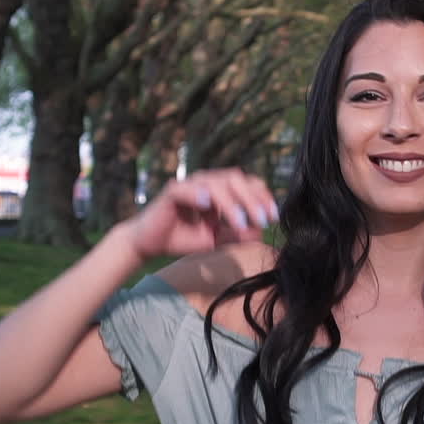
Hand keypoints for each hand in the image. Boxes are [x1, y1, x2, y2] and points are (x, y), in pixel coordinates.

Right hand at [124, 169, 277, 259]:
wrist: (150, 244)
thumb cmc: (183, 238)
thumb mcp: (216, 239)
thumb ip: (237, 235)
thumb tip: (260, 233)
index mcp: (221, 190)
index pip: (248, 184)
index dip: (263, 197)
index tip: (273, 217)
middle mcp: (208, 182)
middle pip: (236, 179)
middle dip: (253, 199)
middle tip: (263, 220)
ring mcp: (190, 184)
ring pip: (216, 183)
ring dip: (231, 203)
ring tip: (240, 223)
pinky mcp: (172, 191)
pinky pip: (186, 188)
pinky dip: (198, 194)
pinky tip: (208, 206)